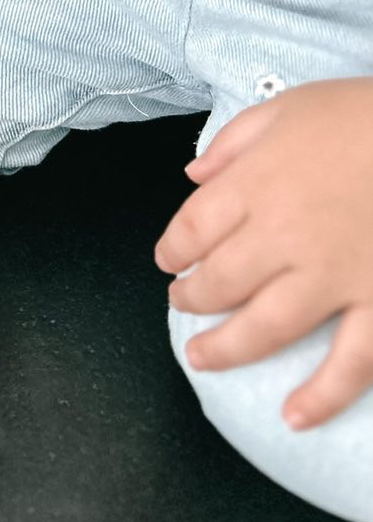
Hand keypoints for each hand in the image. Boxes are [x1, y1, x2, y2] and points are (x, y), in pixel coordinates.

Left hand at [156, 78, 372, 428]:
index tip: (168, 260)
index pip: (193, 228)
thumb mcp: (290, 106)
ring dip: (228, 348)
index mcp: (258, 184)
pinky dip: (323, 395)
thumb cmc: (366, 114)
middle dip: (192, 299)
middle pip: (220, 281)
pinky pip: (350, 361)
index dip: (173, 249)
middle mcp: (286, 235)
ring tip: (203, 359)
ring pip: (266, 327)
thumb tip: (195, 174)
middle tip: (182, 304)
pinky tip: (295, 415)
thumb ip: (236, 142)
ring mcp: (335, 275)